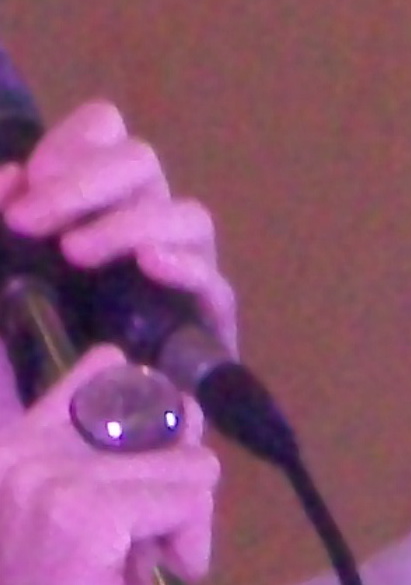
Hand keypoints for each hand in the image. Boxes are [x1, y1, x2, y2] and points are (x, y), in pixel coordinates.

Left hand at [0, 97, 237, 350]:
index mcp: (83, 208)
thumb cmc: (4, 369)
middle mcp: (133, 231)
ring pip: (186, 215)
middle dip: (85, 182)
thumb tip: (13, 178)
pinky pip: (216, 285)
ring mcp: (174, 278)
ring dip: (129, 224)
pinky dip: (185, 267)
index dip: (72, 144)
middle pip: (141, 162)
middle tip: (33, 225)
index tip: (27, 186)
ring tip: (77, 256)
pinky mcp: (204, 331)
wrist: (33, 450)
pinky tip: (151, 268)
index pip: (103, 135)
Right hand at [0, 347, 218, 584]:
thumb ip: (120, 477)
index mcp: (5, 460)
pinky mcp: (81, 516)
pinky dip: (192, 543)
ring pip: (183, 462)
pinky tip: (161, 584)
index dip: (151, 427)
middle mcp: (8, 456)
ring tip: (139, 582)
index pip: (96, 380)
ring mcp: (38, 481)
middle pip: (154, 420)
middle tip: (143, 559)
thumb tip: (183, 409)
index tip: (150, 497)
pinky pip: (188, 492)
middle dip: (174, 492)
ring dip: (184, 526)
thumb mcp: (94, 544)